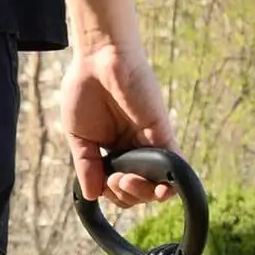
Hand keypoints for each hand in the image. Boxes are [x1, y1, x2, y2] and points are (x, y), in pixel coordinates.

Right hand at [61, 41, 176, 207]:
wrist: (99, 59)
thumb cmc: (84, 90)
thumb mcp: (78, 135)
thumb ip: (86, 166)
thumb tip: (92, 196)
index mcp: (114, 154)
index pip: (119, 191)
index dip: (112, 195)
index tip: (102, 184)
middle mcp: (134, 153)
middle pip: (140, 193)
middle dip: (127, 195)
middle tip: (116, 179)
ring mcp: (151, 146)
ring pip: (159, 186)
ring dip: (143, 193)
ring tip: (127, 179)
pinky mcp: (164, 135)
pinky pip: (177, 166)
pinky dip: (173, 183)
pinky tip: (162, 189)